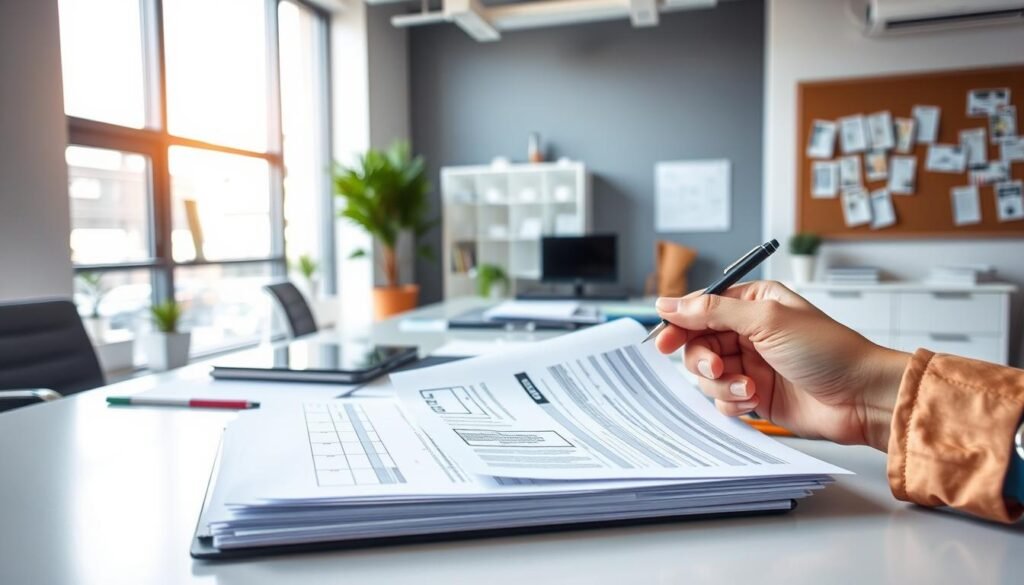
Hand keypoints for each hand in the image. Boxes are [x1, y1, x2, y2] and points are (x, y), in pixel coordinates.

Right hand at [654, 281, 908, 450]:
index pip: (699, 308)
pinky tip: (756, 400)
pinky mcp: (755, 395)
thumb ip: (713, 311)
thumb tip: (670, 303)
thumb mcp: (767, 319)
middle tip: (719, 366)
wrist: (860, 398)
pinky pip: (722, 400)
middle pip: (697, 343)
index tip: (664, 340)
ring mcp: (750, 364)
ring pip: (706, 375)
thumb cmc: (828, 351)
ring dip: (723, 384)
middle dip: (704, 358)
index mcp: (752, 303)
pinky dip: (733, 402)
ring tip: (750, 388)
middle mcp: (748, 332)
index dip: (679, 324)